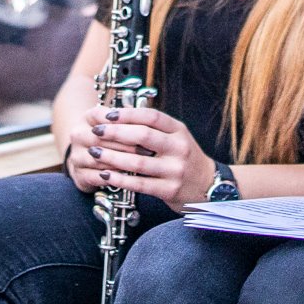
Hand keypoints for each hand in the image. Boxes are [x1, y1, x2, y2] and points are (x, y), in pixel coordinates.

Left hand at [67, 105, 214, 210]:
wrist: (208, 187)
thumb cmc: (185, 159)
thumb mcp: (177, 137)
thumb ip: (154, 128)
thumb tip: (120, 115)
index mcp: (179, 131)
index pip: (152, 116)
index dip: (128, 113)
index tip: (107, 114)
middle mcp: (179, 148)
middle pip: (143, 136)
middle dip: (115, 132)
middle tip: (95, 131)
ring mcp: (175, 170)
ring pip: (138, 162)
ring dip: (112, 157)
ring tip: (94, 152)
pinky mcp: (169, 190)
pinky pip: (139, 183)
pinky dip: (119, 179)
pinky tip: (105, 174)